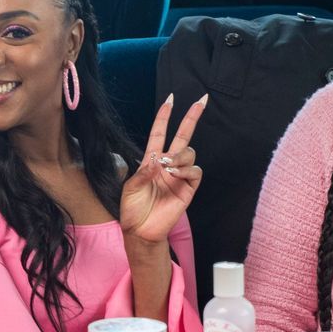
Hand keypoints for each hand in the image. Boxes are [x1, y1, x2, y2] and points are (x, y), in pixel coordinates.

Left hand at [119, 93, 205, 244]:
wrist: (141, 231)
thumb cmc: (132, 210)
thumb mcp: (130, 188)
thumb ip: (143, 172)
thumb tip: (158, 158)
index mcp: (151, 161)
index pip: (160, 133)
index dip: (164, 117)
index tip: (170, 100)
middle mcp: (167, 165)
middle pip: (183, 136)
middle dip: (192, 117)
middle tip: (202, 99)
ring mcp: (179, 176)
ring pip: (190, 153)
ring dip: (180, 155)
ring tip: (169, 166)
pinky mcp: (188, 189)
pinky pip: (195, 172)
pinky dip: (186, 169)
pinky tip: (175, 174)